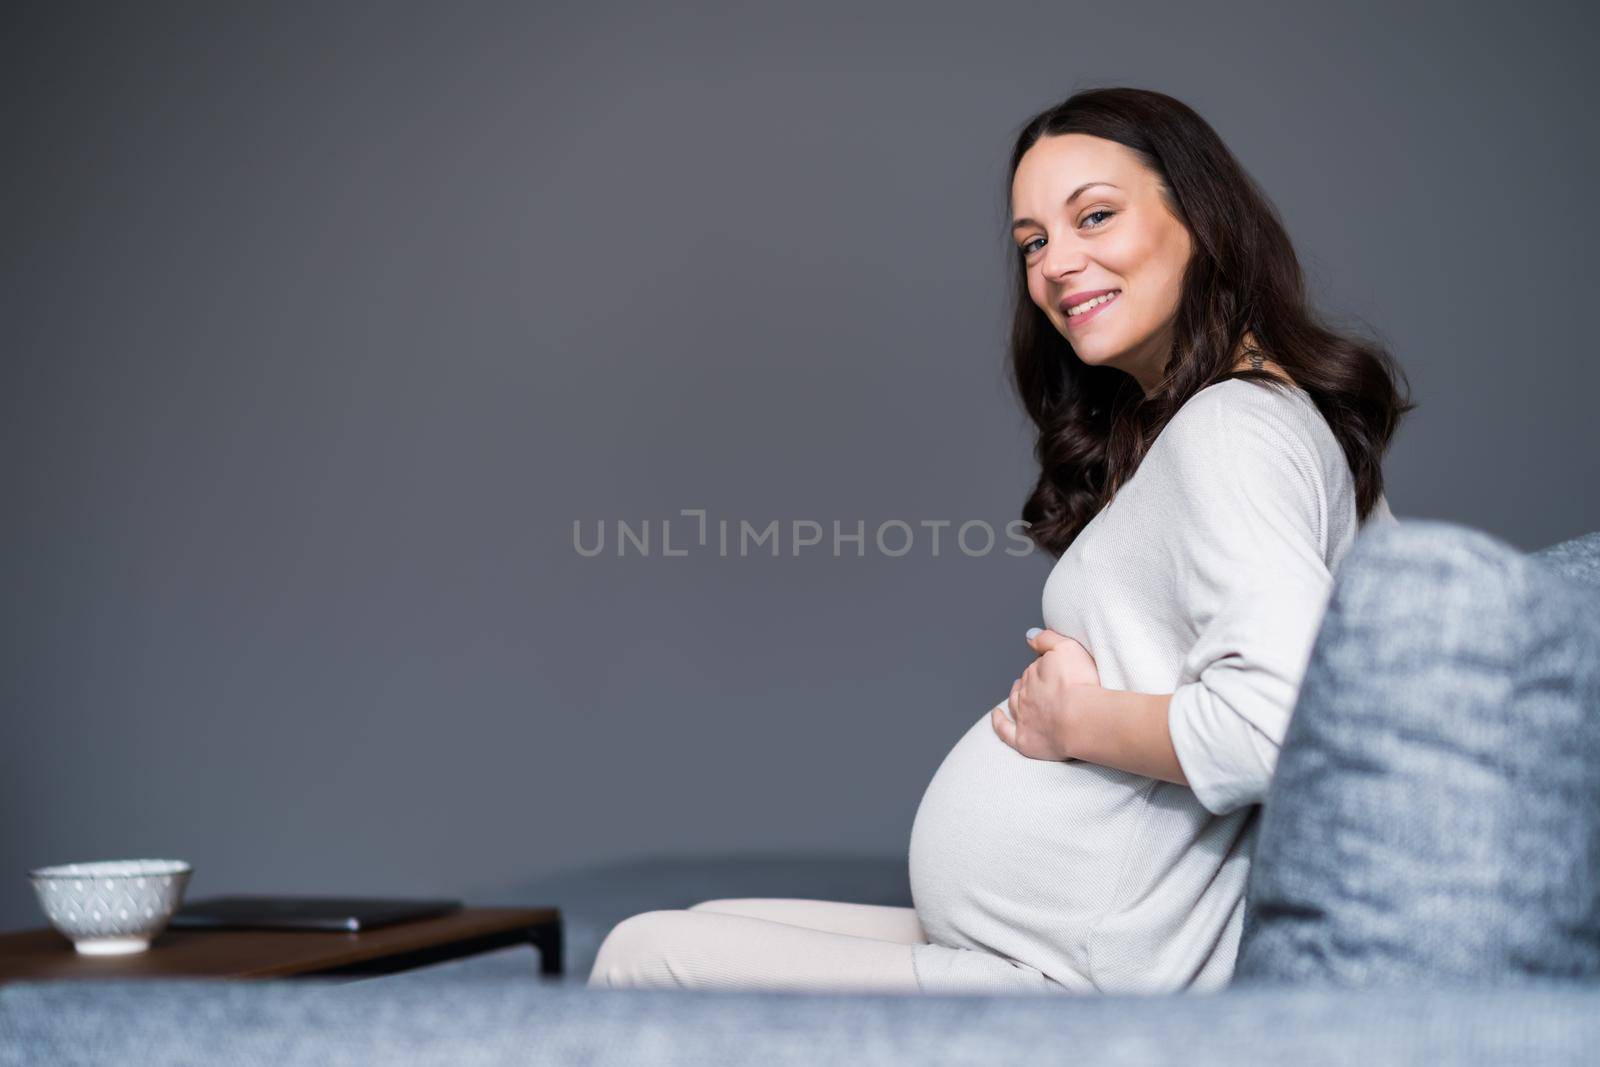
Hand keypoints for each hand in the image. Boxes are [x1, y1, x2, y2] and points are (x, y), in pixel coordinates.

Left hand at [991, 627, 1100, 760]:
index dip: (1046, 669)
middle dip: (1032, 683)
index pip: (1036, 668)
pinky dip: (998, 722)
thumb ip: (1047, 639)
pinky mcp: (1024, 740)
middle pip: (1025, 685)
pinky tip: (996, 716)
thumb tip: (1029, 636)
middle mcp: (1025, 694)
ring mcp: (1023, 717)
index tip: (1056, 672)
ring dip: (1016, 697)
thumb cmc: (1079, 684)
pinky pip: (1005, 731)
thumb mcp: (1067, 648)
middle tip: (1044, 684)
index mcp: (1036, 673)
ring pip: (1014, 704)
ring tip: (1021, 693)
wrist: (1080, 720)